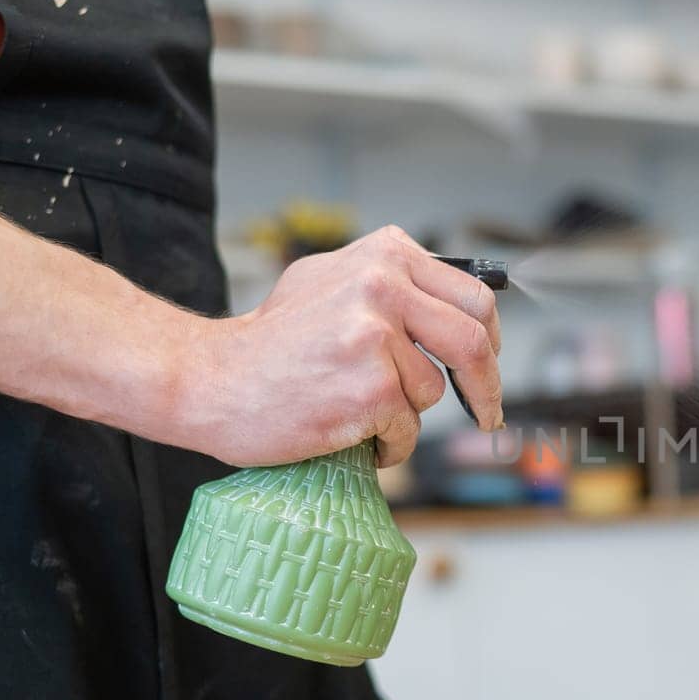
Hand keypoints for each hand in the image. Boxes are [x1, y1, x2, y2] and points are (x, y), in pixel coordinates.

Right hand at [185, 226, 501, 468]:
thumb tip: (464, 307)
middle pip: (473, 342)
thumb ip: (395, 284)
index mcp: (384, 255)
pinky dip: (386, 444)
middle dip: (486, 386)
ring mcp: (378, 337)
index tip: (488, 364)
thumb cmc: (271, 341)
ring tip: (355, 408)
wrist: (208, 378)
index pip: (473, 296)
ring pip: (433, 391)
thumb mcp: (332, 283)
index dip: (490, 339)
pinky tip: (350, 432)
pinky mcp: (372, 388)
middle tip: (486, 413)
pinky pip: (408, 429)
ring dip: (404, 414)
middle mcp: (384, 286)